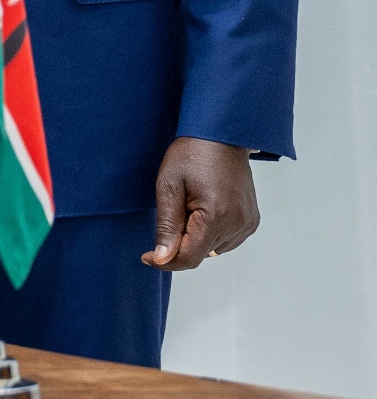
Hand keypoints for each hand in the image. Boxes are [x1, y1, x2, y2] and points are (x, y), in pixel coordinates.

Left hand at [143, 138, 259, 269]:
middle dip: (178, 244)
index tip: (146, 255)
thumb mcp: (169, 187)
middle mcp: (238, 224)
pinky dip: (209, 234)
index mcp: (217, 215)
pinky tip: (202, 210)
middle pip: (200, 254)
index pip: (190, 258)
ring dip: (194, 239)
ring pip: (212, 250)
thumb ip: (167, 226)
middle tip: (171, 212)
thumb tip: (163, 259)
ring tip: (189, 205)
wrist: (221, 136)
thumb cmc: (191, 155)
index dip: (165, 262)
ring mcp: (248, 223)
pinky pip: (225, 241)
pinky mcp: (251, 221)